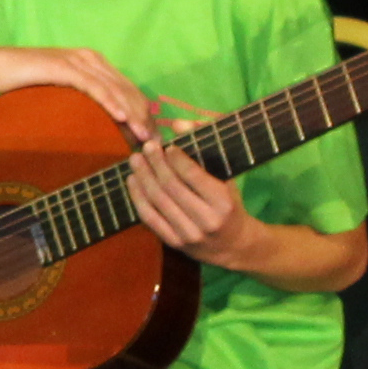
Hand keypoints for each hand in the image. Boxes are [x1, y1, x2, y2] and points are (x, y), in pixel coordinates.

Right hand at [0, 45, 155, 135]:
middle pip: (128, 90)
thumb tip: (100, 123)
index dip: (144, 114)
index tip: (152, 138)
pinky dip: (110, 103)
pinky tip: (122, 118)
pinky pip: (95, 87)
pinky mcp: (65, 67)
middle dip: (145, 118)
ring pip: (116, 90)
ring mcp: (79, 61)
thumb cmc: (25, 82)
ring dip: (133, 115)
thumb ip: (82, 98)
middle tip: (154, 144)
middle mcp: (91, 58)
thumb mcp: (61, 91)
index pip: (129, 89)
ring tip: (144, 137)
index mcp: (94, 62)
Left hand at [126, 137, 263, 265]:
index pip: (193, 176)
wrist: (235, 246)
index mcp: (223, 203)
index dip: (176, 158)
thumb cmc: (229, 205)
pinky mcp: (174, 243)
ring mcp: (188, 234)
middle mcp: (206, 220)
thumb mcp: (226, 179)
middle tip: (146, 147)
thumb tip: (180, 123)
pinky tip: (132, 180)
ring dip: (143, 177)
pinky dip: (137, 197)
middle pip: (171, 187)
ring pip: (158, 202)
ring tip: (135, 159)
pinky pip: (149, 218)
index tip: (167, 145)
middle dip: (156, 164)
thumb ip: (205, 149)